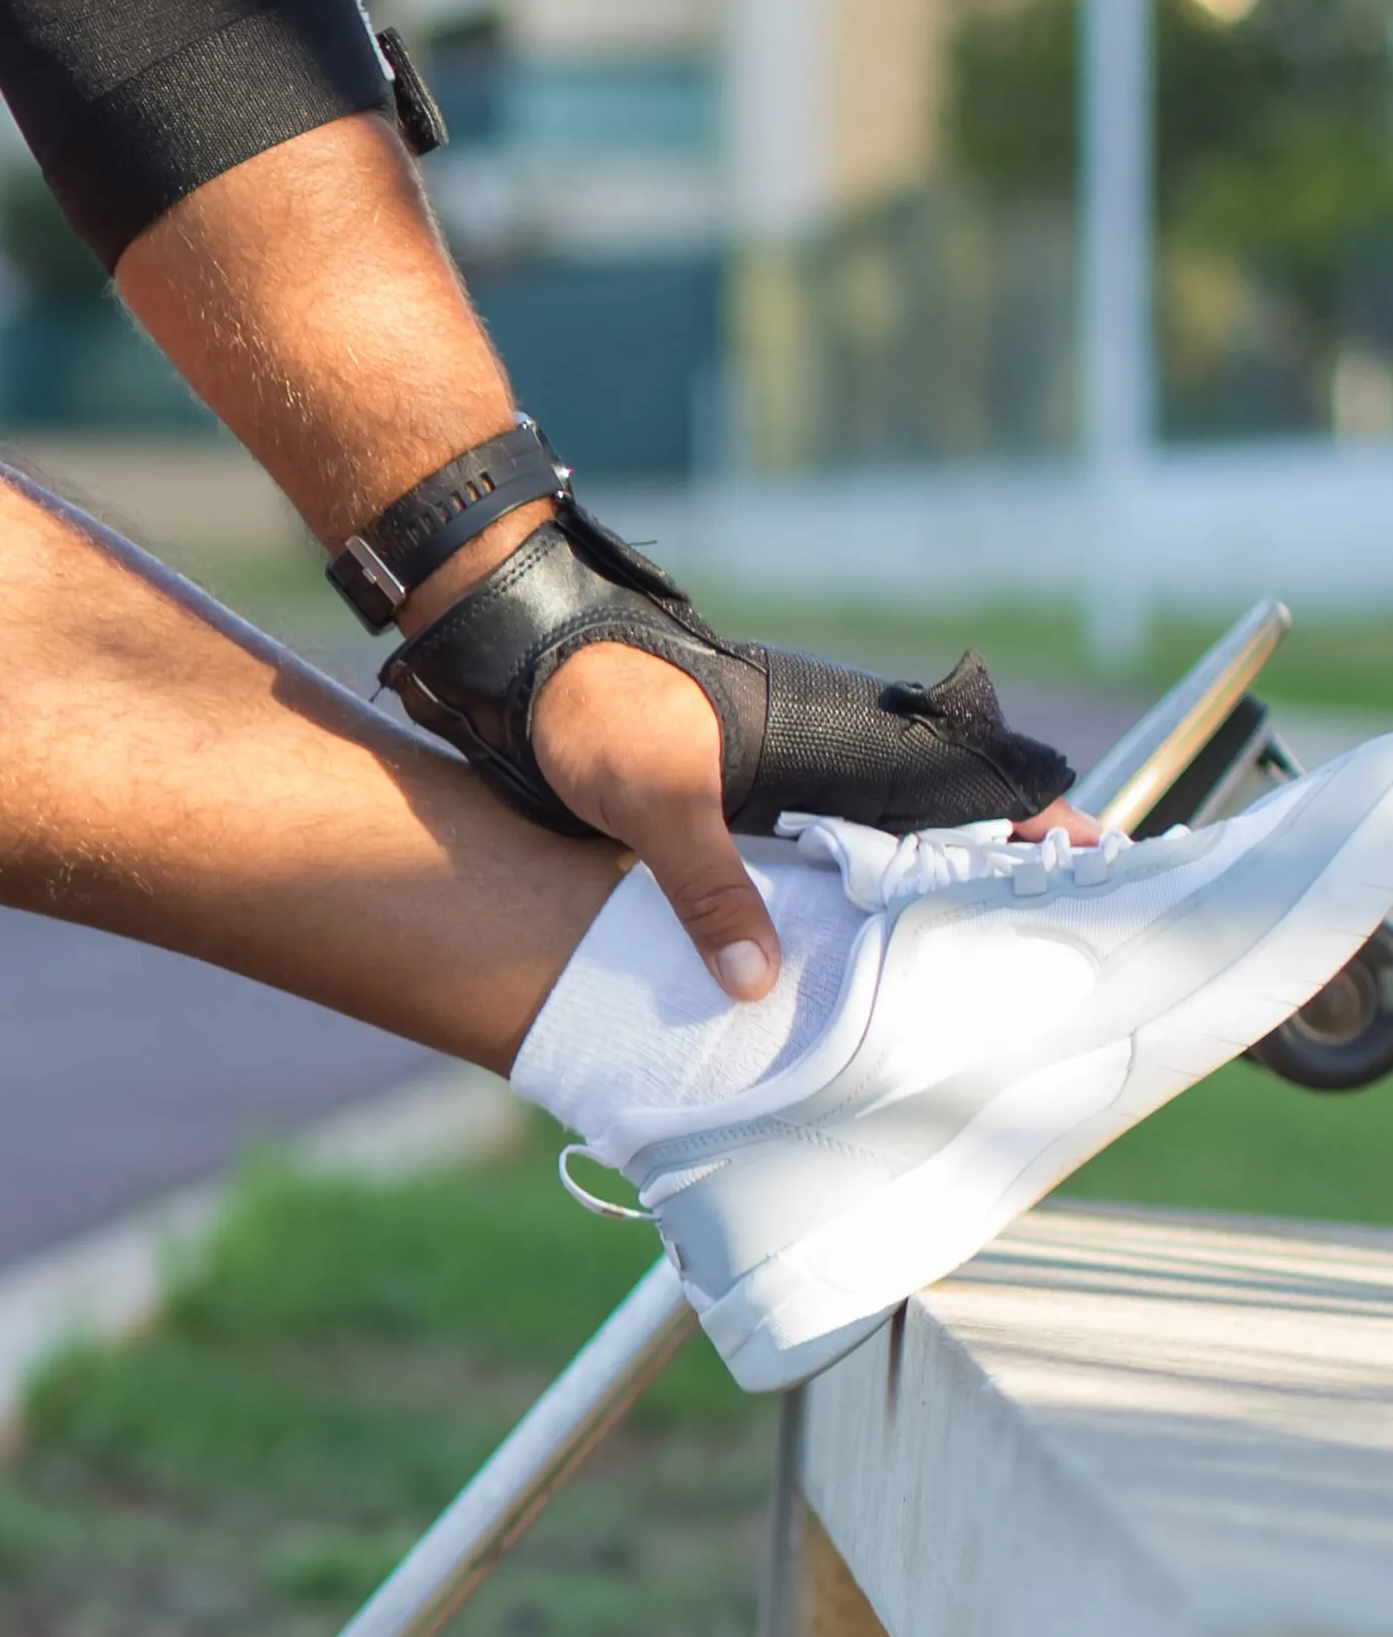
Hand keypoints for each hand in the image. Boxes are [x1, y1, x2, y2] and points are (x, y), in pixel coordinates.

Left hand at [533, 642, 1111, 995]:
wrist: (538, 651)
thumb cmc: (602, 705)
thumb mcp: (653, 798)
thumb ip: (705, 888)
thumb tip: (755, 985)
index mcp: (838, 745)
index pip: (968, 783)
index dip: (1033, 825)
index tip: (1098, 868)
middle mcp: (833, 761)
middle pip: (946, 821)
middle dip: (1000, 876)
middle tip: (1054, 946)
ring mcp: (796, 780)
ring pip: (891, 842)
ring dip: (932, 893)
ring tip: (981, 967)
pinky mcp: (749, 802)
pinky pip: (829, 853)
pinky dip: (859, 895)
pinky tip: (867, 949)